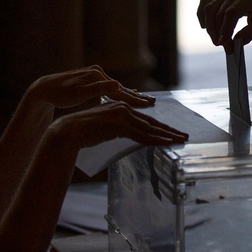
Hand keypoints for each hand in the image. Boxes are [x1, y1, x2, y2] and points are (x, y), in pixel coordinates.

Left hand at [27, 66, 154, 109]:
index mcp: (97, 76)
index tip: (147, 104)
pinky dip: (121, 93)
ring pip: (117, 89)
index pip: (119, 90)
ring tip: (146, 101)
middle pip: (121, 89)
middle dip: (137, 97)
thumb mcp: (78, 93)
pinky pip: (111, 89)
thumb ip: (98, 89)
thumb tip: (118, 85)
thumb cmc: (60, 94)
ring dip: (131, 96)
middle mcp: (98, 74)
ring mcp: (96, 77)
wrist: (45, 89)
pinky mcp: (93, 82)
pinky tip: (129, 94)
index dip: (134, 99)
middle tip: (153, 103)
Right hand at [49, 101, 187, 148]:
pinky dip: (157, 139)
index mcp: (120, 108)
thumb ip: (118, 130)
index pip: (145, 119)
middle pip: (152, 122)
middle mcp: (123, 109)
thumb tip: (129, 137)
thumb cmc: (83, 134)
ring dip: (168, 135)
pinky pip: (143, 135)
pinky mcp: (120, 126)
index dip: (160, 126)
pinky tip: (168, 142)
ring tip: (181, 140)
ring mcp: (122, 117)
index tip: (172, 132)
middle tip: (184, 135)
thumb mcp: (105, 130)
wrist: (68, 132)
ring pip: (150, 128)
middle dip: (169, 130)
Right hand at [197, 0, 251, 51]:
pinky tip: (205, 27)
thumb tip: (234, 43)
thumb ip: (249, 33)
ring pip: (209, 9)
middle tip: (226, 48)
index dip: (225, 30)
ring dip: (210, 27)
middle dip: (218, 33)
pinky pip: (208, 4)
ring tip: (218, 41)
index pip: (230, 14)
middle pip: (217, 13)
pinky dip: (204, 15)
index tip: (225, 45)